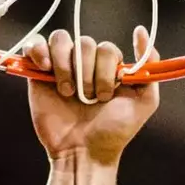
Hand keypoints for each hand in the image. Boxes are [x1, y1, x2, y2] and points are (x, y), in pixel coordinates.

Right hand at [24, 26, 159, 164]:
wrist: (83, 153)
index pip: (107, 48)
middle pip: (84, 43)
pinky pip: (34, 45)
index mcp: (108, 68)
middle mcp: (85, 64)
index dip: (106, 69)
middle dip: (88, 72)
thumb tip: (140, 31)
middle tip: (88, 99)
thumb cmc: (115, 132)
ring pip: (60, 39)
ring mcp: (61, 67)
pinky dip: (40, 51)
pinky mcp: (38, 73)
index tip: (106, 96)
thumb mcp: (144, 101)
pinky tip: (47, 69)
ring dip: (66, 65)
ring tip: (67, 92)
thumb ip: (150, 66)